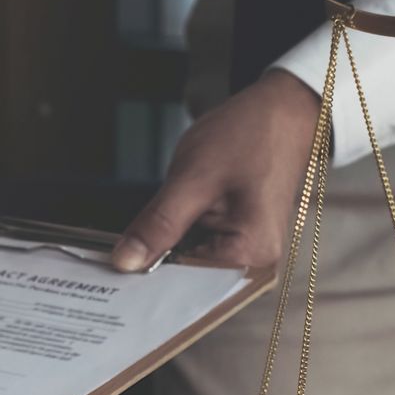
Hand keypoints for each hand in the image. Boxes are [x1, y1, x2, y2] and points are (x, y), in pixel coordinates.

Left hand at [112, 69, 324, 270]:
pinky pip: (201, 246)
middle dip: (155, 263)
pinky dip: (178, 237)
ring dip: (165, 249)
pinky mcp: (241, 236)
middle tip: (114, 257)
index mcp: (251, 253)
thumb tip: (126, 261)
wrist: (282, 109)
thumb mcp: (194, 178)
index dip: (147, 277)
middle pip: (191, 277)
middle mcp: (257, 261)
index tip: (112, 272)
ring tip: (140, 239)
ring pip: (192, 261)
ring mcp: (250, 249)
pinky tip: (161, 228)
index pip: (188, 284)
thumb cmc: (249, 134)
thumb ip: (159, 224)